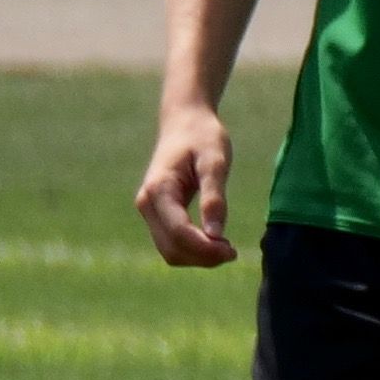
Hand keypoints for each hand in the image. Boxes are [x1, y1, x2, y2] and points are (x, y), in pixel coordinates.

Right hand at [136, 104, 234, 267]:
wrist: (185, 122)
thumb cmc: (203, 137)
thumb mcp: (215, 162)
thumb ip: (214, 197)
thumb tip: (217, 234)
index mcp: (159, 190)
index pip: (179, 232)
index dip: (205, 249)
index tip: (232, 251)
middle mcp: (147, 203)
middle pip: (171, 247)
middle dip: (201, 257)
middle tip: (233, 252)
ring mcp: (149, 209)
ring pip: (168, 250)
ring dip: (197, 257)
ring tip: (226, 249)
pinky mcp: (157, 213)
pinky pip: (170, 242)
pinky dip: (192, 250)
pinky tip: (215, 243)